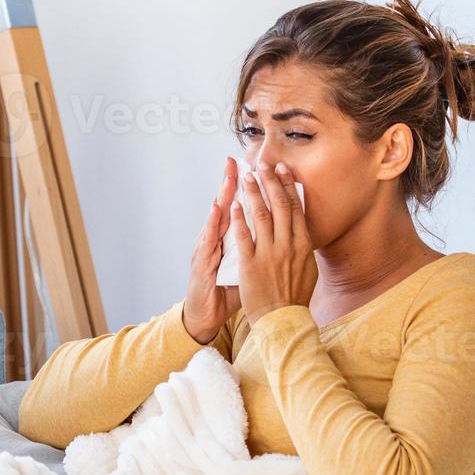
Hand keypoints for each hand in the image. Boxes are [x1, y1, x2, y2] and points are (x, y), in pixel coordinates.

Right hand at [183, 156, 243, 343]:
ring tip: (229, 175)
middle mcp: (215, 240)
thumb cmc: (225, 291)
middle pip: (224, 205)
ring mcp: (207, 249)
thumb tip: (273, 237)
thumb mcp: (243, 267)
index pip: (237, 209)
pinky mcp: (202, 261)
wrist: (205, 314)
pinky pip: (209, 239)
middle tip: (234, 161)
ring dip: (222, 194)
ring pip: (215, 217)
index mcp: (227, 240)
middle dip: (230, 182)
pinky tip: (218, 207)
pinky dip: (213, 223)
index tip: (252, 167)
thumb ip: (253, 249)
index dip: (243, 189)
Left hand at [232, 161, 317, 324]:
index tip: (283, 171)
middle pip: (279, 206)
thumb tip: (304, 232)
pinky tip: (233, 204)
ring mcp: (269, 254)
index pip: (295, 209)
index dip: (288, 187)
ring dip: (253, 193)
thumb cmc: (295, 298)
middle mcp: (288, 246)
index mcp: (303, 245)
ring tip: (246, 177)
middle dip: (270, 182)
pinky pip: (243, 237)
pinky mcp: (251, 265)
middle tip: (263, 164)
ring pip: (260, 216)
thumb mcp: (309, 270)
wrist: (282, 320)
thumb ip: (304, 249)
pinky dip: (238, 219)